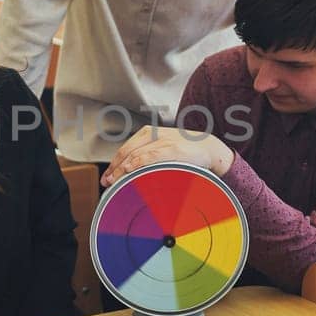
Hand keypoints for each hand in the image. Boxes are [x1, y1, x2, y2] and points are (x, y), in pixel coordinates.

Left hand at [101, 126, 235, 186]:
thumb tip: (130, 172)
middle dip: (114, 169)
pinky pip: (149, 157)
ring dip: (122, 171)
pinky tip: (129, 172)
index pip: (124, 149)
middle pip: (126, 152)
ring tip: (115, 183)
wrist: (209, 147)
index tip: (107, 178)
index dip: (113, 164)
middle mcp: (153, 134)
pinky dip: (137, 165)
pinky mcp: (172, 149)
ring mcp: (162, 141)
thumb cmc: (184, 151)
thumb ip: (147, 155)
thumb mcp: (162, 147)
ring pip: (135, 155)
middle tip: (107, 183)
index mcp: (148, 133)